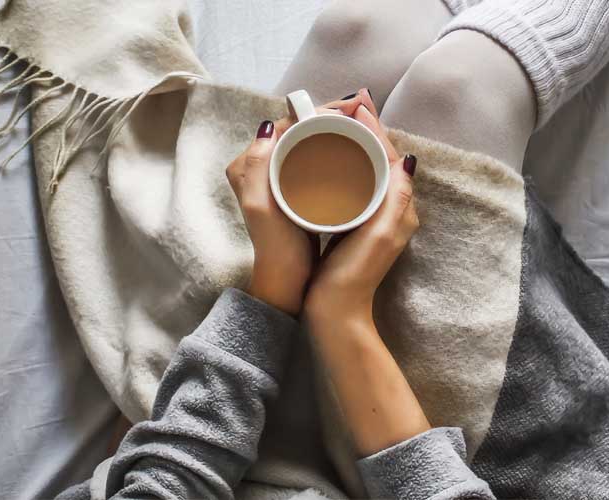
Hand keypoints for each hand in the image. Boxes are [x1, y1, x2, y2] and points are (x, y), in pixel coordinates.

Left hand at [226, 90, 392, 315]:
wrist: (285, 281)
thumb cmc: (275, 247)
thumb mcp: (259, 205)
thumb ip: (257, 166)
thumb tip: (270, 126)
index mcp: (248, 166)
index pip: (284, 123)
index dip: (316, 111)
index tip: (348, 109)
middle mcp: (259, 167)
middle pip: (297, 129)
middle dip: (328, 116)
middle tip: (361, 113)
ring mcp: (278, 178)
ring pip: (307, 142)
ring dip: (332, 130)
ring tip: (360, 126)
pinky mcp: (294, 190)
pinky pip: (312, 158)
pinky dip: (331, 149)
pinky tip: (351, 149)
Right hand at [304, 106, 417, 324]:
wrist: (337, 314)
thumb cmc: (353, 276)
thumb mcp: (378, 234)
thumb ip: (394, 198)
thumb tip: (406, 159)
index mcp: (399, 209)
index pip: (391, 157)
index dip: (375, 129)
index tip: (356, 105)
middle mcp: (393, 211)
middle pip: (382, 160)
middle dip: (366, 133)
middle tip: (344, 108)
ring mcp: (376, 219)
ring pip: (369, 171)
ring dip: (356, 147)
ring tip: (335, 126)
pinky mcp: (358, 227)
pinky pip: (357, 186)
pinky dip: (346, 166)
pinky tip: (329, 161)